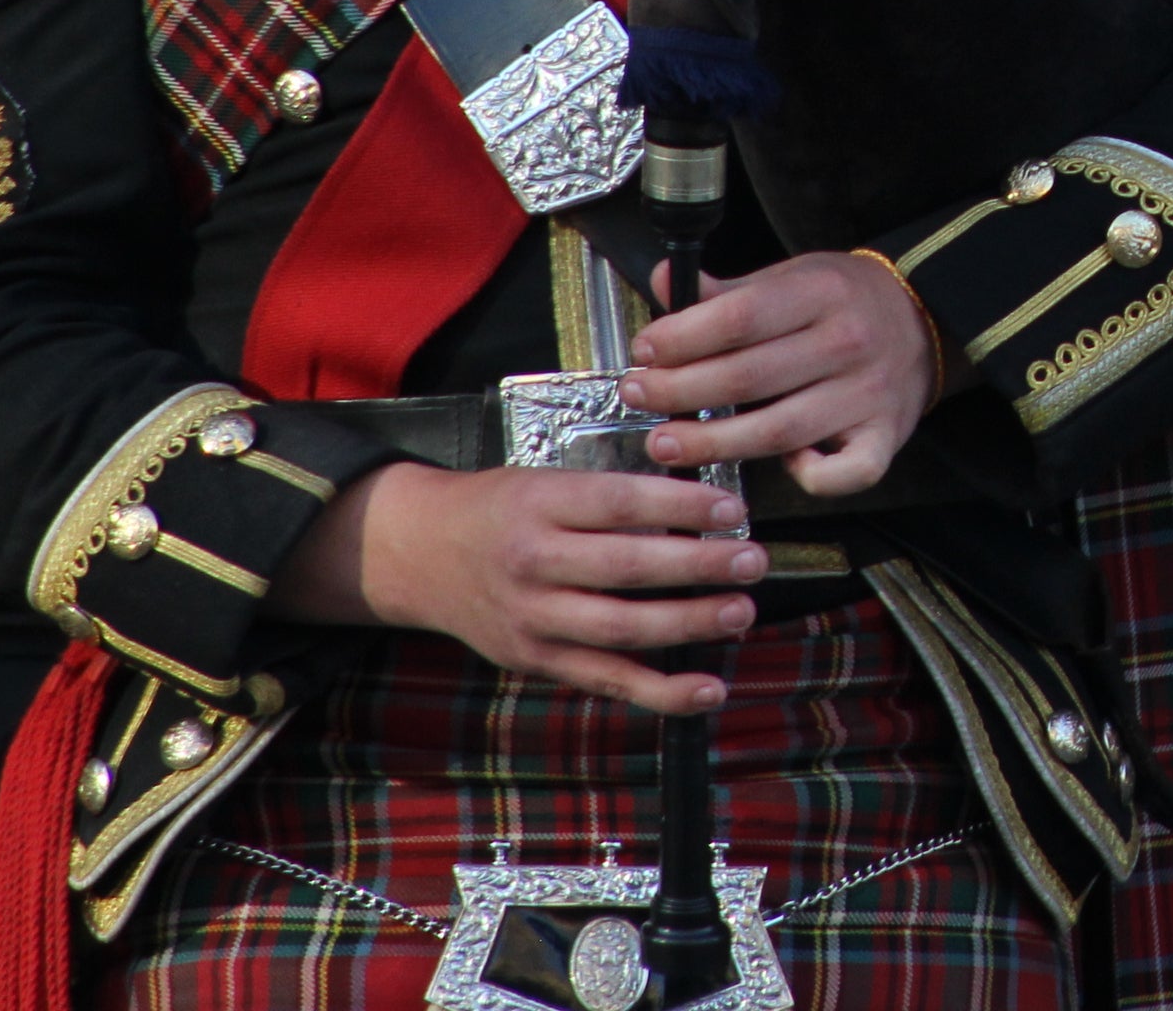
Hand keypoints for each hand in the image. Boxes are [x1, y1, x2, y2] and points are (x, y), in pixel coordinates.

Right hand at [270, 459, 761, 712]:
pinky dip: (661, 691)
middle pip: (626, 569)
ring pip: (621, 629)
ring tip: (741, 611)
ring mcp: (533, 619)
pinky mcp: (537, 661)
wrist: (419, 555)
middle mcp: (532, 563)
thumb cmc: (499, 509)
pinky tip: (709, 688)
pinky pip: (607, 681)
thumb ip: (608, 497)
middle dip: (698, 567)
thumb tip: (699, 508)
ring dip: (690, 624)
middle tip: (752, 560)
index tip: (732, 509)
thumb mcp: (543, 481)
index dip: (681, 507)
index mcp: (538, 504)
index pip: (620, 504)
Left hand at [623, 250, 942, 499]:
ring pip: (779, 432)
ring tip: (665, 444)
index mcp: (820, 293)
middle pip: (749, 377)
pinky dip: (809, 478)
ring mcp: (869, 394)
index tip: (645, 352)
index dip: (683, 338)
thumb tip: (663, 279)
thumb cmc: (844, 300)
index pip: (739, 318)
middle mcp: (848, 342)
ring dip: (713, 443)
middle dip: (679, 391)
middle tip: (637, 397)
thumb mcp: (790, 276)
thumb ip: (726, 291)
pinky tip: (778, 471)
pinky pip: (844, 473)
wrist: (926, 317)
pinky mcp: (885, 436)